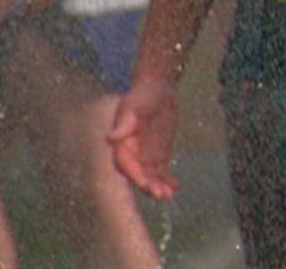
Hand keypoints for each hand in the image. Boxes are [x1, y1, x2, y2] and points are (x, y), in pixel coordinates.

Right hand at [107, 77, 181, 198]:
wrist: (157, 89)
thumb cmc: (142, 95)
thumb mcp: (134, 106)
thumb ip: (125, 122)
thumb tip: (110, 138)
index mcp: (121, 144)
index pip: (125, 164)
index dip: (134, 175)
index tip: (145, 183)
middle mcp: (131, 154)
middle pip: (138, 175)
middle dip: (149, 186)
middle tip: (162, 195)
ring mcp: (144, 156)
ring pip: (150, 176)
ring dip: (158, 186)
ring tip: (170, 194)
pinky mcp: (157, 155)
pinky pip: (162, 171)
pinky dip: (168, 179)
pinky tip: (176, 185)